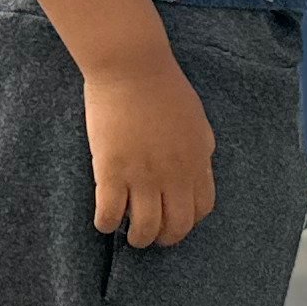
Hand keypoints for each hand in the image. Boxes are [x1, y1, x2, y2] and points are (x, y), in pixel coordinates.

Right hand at [85, 49, 216, 247]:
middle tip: (151, 236)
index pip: (202, 209)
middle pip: (176, 226)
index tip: (175, 221)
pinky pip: (110, 214)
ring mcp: (143, 175)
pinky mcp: (112, 171)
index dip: (188, 222)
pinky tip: (104, 221)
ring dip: (137, 238)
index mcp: (197, 161)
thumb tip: (198, 170)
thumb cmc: (164, 87)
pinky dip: (106, 224)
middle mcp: (174, 174)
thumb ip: (199, 150)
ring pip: (144, 228)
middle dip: (164, 239)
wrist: (132, 67)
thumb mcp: (196, 121)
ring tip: (128, 234)